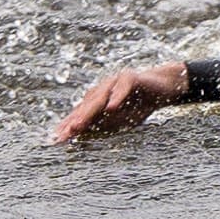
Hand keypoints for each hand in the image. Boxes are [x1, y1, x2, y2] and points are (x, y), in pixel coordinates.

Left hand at [51, 61, 188, 143]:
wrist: (163, 87)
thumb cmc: (139, 105)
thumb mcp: (120, 120)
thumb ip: (103, 125)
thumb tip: (83, 135)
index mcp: (97, 99)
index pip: (80, 113)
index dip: (67, 126)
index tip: (56, 140)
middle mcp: (102, 89)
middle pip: (86, 106)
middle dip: (73, 121)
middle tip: (64, 135)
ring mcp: (115, 81)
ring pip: (100, 97)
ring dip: (88, 112)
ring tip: (79, 124)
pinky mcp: (131, 78)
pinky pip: (122, 89)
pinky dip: (116, 98)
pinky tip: (111, 108)